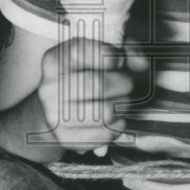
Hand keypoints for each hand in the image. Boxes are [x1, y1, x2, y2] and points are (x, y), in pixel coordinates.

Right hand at [37, 37, 134, 151]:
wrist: (56, 109)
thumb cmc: (84, 75)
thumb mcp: (100, 52)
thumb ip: (125, 49)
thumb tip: (141, 64)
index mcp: (54, 61)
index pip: (85, 53)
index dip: (111, 56)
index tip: (118, 60)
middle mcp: (49, 89)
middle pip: (98, 85)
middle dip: (123, 83)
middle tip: (126, 83)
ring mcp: (55, 116)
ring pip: (106, 112)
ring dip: (123, 106)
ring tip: (120, 100)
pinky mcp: (67, 139)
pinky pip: (106, 134)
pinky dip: (119, 126)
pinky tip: (114, 118)